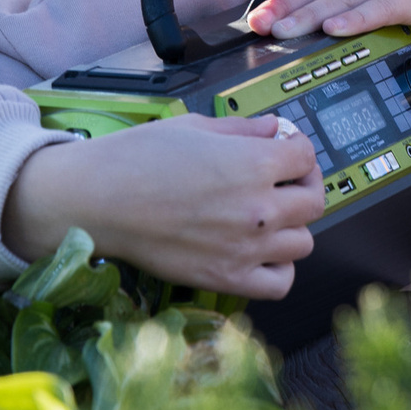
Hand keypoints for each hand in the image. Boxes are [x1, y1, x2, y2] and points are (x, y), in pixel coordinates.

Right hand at [1, 114, 323, 298]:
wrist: (97, 201)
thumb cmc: (136, 158)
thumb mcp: (194, 126)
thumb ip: (243, 130)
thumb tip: (275, 129)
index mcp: (253, 163)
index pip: (306, 156)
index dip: (297, 149)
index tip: (285, 150)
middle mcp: (259, 207)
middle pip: (313, 202)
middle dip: (301, 186)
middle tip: (282, 182)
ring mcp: (246, 247)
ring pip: (302, 243)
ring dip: (290, 228)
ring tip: (266, 218)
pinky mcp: (227, 277)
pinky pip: (280, 283)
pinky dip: (278, 269)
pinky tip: (260, 253)